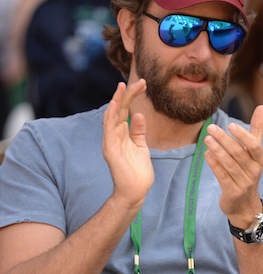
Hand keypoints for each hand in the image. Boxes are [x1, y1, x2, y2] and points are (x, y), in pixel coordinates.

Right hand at [102, 80, 153, 211]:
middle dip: (128, 95)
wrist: (135, 192)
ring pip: (112, 116)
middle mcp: (114, 136)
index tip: (143, 85)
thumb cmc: (138, 172)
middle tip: (140, 81)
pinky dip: (110, 116)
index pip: (125, 111)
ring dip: (117, 101)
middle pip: (119, 110)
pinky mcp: (110, 150)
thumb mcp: (142, 147)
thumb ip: (139, 132)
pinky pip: (108, 130)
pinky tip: (114, 105)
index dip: (132, 97)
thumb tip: (139, 115)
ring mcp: (111, 142)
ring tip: (123, 87)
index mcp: (122, 134)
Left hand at [204, 105, 262, 226]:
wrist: (245, 205)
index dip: (242, 135)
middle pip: (238, 153)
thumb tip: (262, 107)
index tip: (230, 124)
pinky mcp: (232, 192)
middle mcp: (254, 171)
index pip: (254, 146)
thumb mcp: (255, 152)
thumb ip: (257, 130)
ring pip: (229, 164)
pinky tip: (207, 154)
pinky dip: (214, 164)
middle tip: (210, 128)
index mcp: (260, 160)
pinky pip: (222, 176)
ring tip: (207, 139)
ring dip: (217, 150)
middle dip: (224, 139)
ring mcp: (243, 183)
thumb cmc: (248, 172)